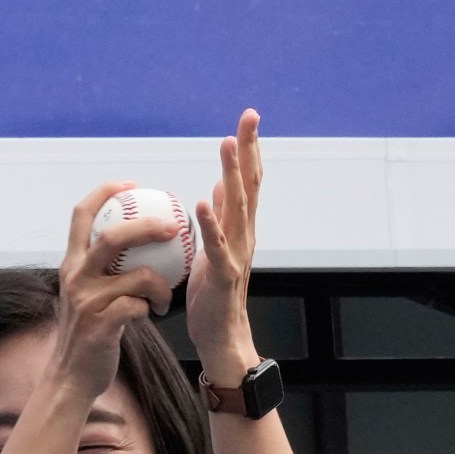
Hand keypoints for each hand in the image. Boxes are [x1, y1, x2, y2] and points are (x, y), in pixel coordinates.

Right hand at [49, 180, 180, 403]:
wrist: (70, 376)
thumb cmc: (87, 333)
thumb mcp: (85, 293)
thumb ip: (101, 269)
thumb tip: (131, 241)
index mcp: (71, 264)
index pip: (82, 215)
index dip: (106, 192)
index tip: (131, 184)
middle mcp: (75, 277)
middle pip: (113, 237)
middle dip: (148, 226)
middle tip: (174, 227)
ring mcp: (87, 301)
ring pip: (138, 275)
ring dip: (161, 283)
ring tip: (167, 294)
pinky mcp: (102, 325)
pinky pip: (141, 305)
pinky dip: (154, 307)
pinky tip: (155, 314)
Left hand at [190, 109, 264, 384]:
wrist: (221, 337)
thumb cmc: (213, 294)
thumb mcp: (214, 250)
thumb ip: (220, 219)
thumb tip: (218, 187)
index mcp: (240, 229)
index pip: (248, 181)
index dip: (248, 150)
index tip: (248, 119)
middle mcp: (244, 235)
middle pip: (251, 185)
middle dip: (249, 150)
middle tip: (249, 117)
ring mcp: (236, 253)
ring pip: (237, 207)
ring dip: (232, 174)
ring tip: (227, 145)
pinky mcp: (223, 274)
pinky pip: (217, 245)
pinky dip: (212, 222)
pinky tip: (204, 201)